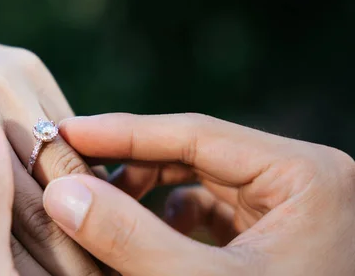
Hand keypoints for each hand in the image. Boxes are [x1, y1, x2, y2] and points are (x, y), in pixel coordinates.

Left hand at [0, 25, 100, 274]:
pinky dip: (85, 169)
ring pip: (65, 167)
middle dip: (69, 255)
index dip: (23, 274)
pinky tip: (95, 200)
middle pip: (36, 205)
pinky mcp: (27, 68)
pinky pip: (70, 131)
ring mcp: (0, 84)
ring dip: (90, 212)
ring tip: (102, 245)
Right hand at [43, 113, 354, 274]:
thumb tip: (62, 193)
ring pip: (199, 178)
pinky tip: (145, 237)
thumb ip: (130, 238)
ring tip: (100, 204)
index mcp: (304, 174)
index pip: (196, 133)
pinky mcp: (272, 232)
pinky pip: (211, 207)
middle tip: (73, 168)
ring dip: (146, 190)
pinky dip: (170, 218)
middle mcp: (301, 179)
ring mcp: (288, 206)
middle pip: (194, 152)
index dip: (122, 132)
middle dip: (130, 163)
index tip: (67, 129)